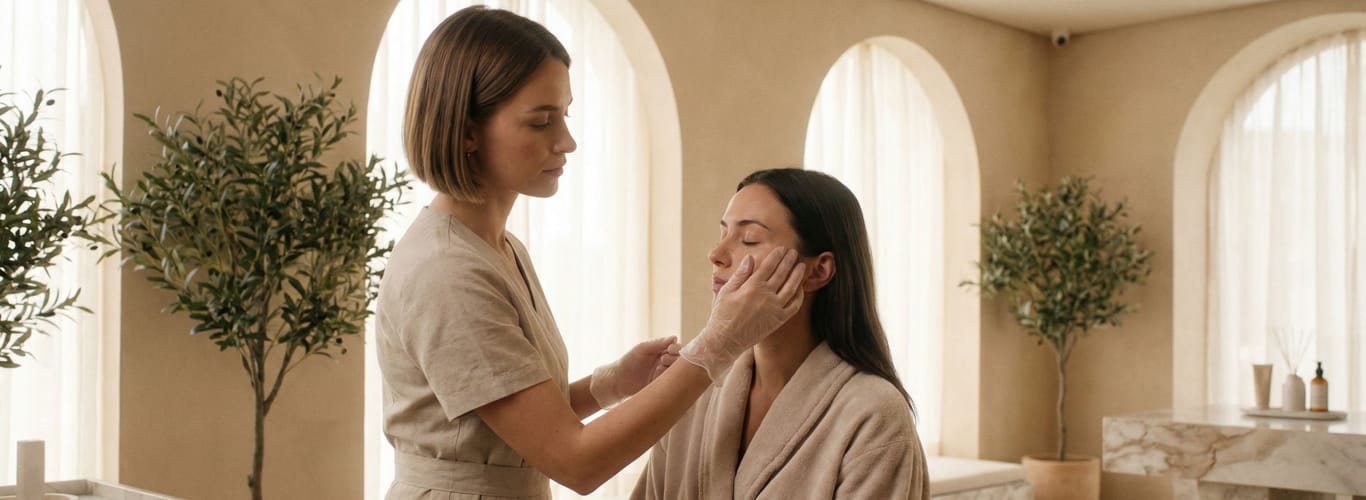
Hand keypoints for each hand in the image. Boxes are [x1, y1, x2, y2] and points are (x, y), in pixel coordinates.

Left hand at [590, 336, 680, 407]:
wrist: (617, 381)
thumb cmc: (628, 361)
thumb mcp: (642, 349)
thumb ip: (658, 343)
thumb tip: (675, 338)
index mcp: (663, 352)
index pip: (678, 349)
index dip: (677, 349)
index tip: (669, 349)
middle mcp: (667, 363)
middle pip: (681, 361)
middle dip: (675, 359)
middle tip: (662, 360)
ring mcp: (665, 376)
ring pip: (678, 373)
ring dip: (672, 370)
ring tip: (658, 368)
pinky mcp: (662, 387)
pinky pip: (671, 384)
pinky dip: (668, 381)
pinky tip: (658, 378)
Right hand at [680, 247, 805, 383]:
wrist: (725, 341)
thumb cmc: (722, 315)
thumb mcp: (726, 291)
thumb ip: (740, 274)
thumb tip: (751, 257)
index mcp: (752, 286)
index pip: (769, 266)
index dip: (777, 255)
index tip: (782, 248)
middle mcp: (766, 296)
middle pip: (782, 273)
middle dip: (789, 261)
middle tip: (794, 252)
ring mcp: (774, 308)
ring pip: (791, 287)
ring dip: (797, 275)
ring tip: (801, 266)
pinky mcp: (778, 320)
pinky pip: (794, 305)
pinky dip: (799, 295)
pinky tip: (800, 288)